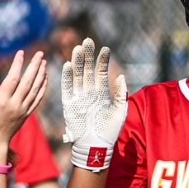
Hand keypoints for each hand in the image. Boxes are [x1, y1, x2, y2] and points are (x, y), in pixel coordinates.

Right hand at [0, 50, 50, 148]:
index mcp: (0, 101)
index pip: (12, 78)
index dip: (18, 64)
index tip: (20, 53)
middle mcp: (14, 105)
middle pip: (27, 82)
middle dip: (34, 66)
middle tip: (40, 53)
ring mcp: (22, 110)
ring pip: (34, 89)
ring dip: (40, 74)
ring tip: (44, 62)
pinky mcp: (26, 114)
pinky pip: (37, 99)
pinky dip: (42, 88)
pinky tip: (44, 78)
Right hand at [61, 38, 128, 171]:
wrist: (96, 146)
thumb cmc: (110, 131)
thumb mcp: (120, 112)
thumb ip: (121, 94)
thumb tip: (121, 77)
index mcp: (101, 93)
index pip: (101, 72)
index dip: (102, 60)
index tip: (105, 48)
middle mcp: (89, 92)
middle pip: (87, 70)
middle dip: (87, 55)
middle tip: (87, 41)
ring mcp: (78, 97)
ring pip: (77, 76)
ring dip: (77, 62)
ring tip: (78, 48)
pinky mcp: (69, 104)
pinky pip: (67, 88)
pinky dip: (67, 77)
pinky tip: (68, 65)